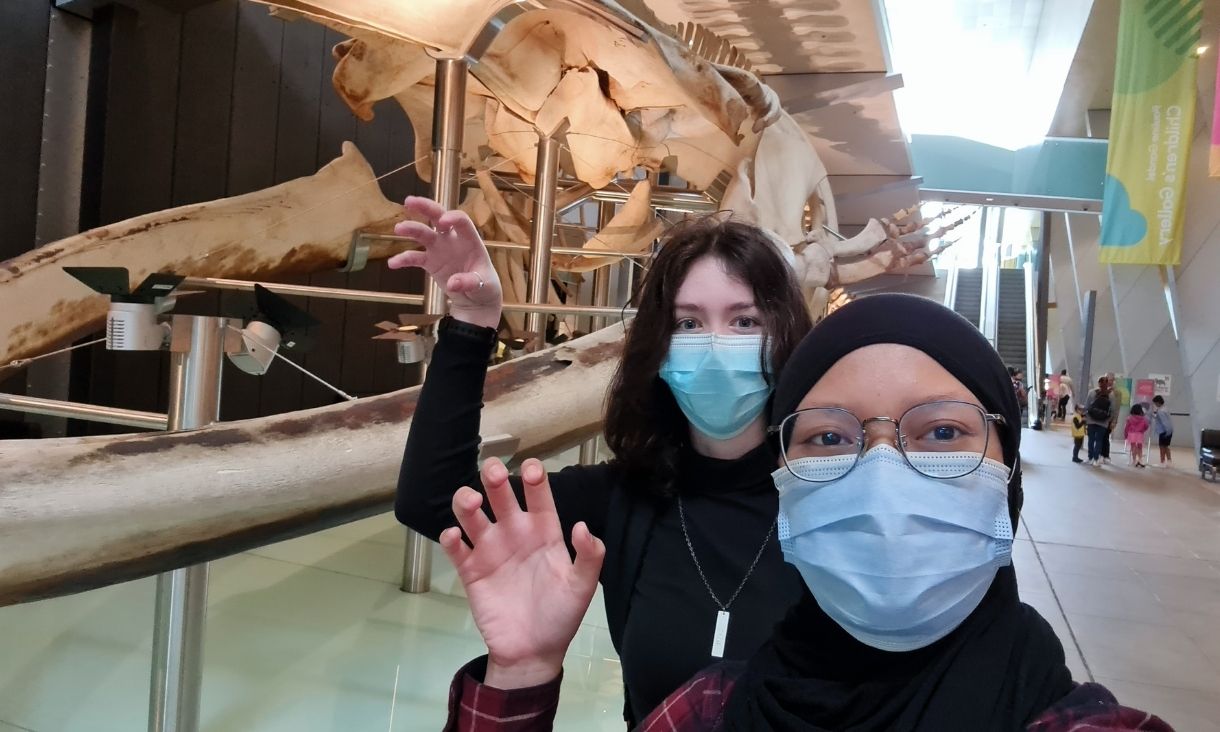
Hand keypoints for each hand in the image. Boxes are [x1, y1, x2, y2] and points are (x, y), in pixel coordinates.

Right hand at [387, 196, 502, 328]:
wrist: (476, 298)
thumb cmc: (485, 286)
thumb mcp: (484, 286)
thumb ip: (470, 282)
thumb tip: (453, 283)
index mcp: (470, 240)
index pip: (462, 222)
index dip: (453, 218)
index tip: (443, 222)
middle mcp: (453, 240)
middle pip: (438, 217)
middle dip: (425, 207)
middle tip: (409, 201)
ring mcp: (440, 249)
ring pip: (423, 233)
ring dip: (411, 228)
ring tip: (398, 228)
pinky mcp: (430, 262)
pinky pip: (415, 258)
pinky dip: (404, 259)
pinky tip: (392, 263)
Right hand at [439, 458, 604, 689]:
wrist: (532, 652)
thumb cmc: (560, 616)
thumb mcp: (582, 587)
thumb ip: (589, 557)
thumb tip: (582, 526)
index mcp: (544, 532)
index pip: (539, 497)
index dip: (535, 478)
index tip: (530, 468)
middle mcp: (515, 534)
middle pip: (501, 496)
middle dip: (495, 479)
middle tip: (492, 472)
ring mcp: (490, 550)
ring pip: (473, 515)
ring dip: (467, 502)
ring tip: (471, 502)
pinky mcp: (470, 571)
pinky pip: (456, 549)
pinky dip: (450, 538)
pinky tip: (454, 536)